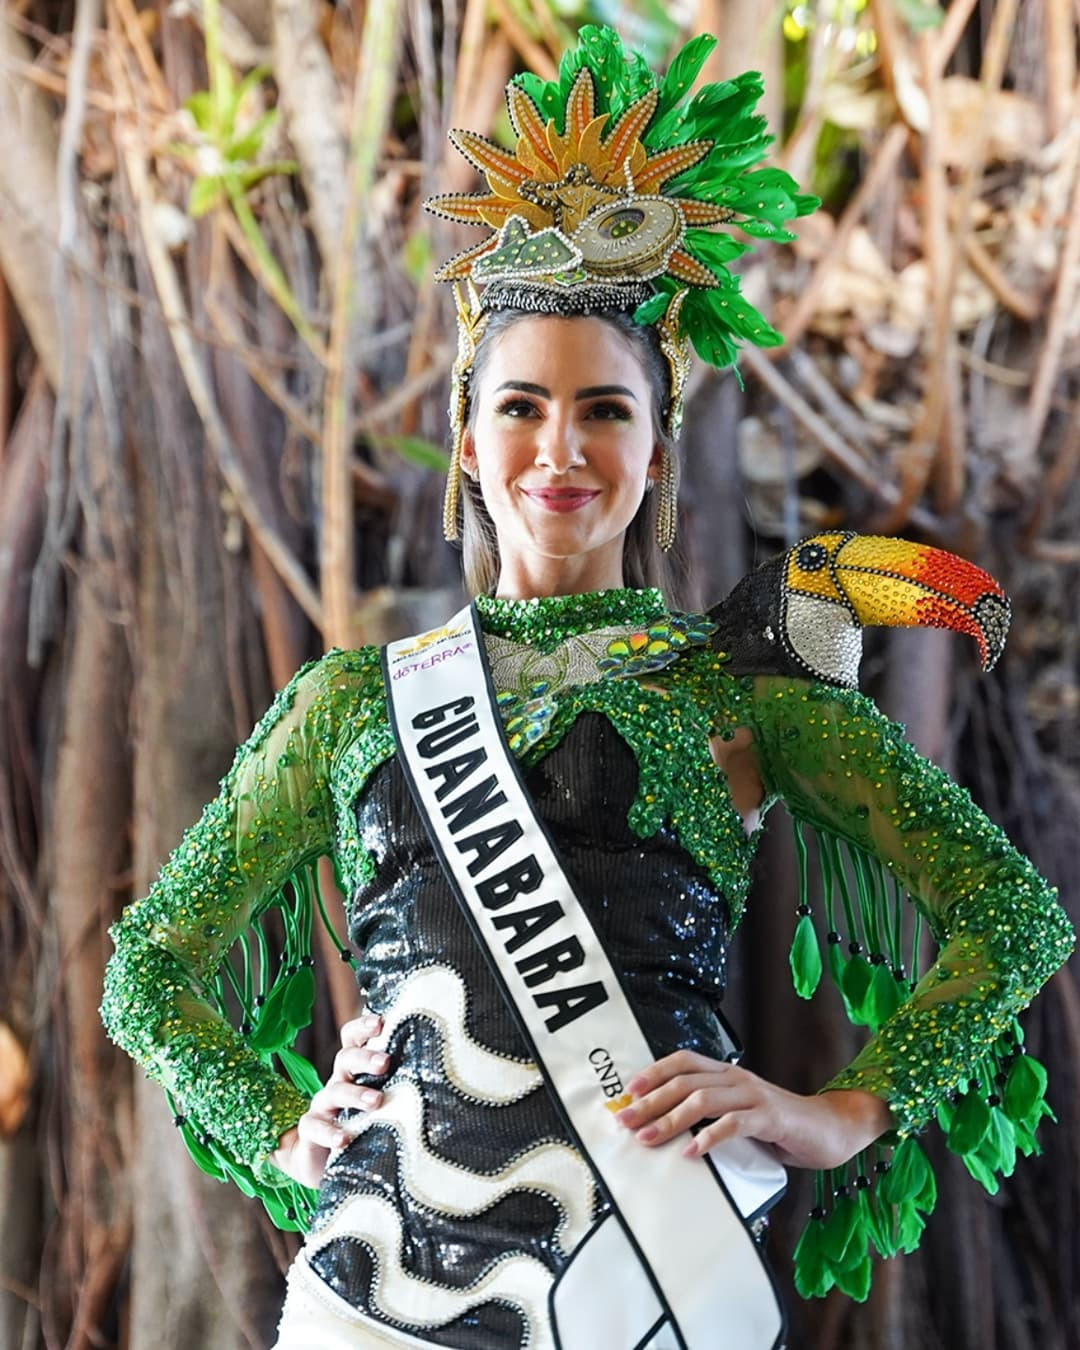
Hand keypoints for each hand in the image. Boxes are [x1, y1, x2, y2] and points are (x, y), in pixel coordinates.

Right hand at [270, 1011, 389, 1187]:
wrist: (324, 1163)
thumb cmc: (366, 1127)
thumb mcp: (383, 1105)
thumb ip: (401, 1089)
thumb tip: (443, 1077)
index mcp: (355, 1071)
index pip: (353, 1040)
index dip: (363, 1027)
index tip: (381, 1022)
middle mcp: (338, 1082)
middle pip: (345, 1059)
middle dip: (364, 1058)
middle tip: (385, 1063)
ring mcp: (322, 1106)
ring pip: (333, 1091)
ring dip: (354, 1094)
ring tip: (375, 1101)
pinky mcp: (311, 1131)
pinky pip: (314, 1126)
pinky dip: (329, 1132)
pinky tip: (344, 1138)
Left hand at [616, 1050, 892, 1170]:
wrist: (830, 1129)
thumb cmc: (780, 1125)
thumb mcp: (740, 1113)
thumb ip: (713, 1115)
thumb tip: (667, 1128)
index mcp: (727, 1073)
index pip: (684, 1061)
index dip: (654, 1071)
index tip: (628, 1090)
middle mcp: (737, 1078)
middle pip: (685, 1081)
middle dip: (651, 1101)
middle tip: (626, 1121)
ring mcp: (754, 1095)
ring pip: (703, 1099)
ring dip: (670, 1119)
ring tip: (649, 1138)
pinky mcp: (770, 1117)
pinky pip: (734, 1123)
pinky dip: (710, 1137)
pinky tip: (693, 1152)